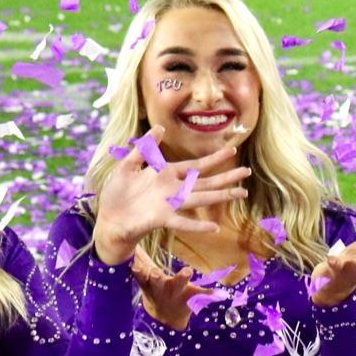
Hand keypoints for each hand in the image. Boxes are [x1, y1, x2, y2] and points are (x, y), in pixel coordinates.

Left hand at [92, 142, 251, 265]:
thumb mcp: (127, 166)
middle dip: (227, 176)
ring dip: (222, 195)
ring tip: (241, 192)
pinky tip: (214, 227)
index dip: (214, 158)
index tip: (232, 149)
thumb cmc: (118, 193)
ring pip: (201, 198)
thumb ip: (144, 149)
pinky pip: (183, 221)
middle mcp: (173, 189)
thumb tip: (160, 127)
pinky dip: (198, 225)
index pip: (195, 164)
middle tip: (247, 172)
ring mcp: (170, 204)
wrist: (108, 218)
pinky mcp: (162, 218)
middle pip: (206, 181)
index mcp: (166, 174)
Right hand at [130, 249, 212, 330]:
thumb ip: (138, 262)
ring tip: (187, 270)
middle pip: (157, 282)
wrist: (165, 317)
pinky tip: (221, 293)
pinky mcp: (191, 298)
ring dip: (182, 278)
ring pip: (178, 286)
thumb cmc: (154, 289)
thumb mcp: (144, 279)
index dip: (138, 273)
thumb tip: (129, 244)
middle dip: (156, 277)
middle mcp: (161, 288)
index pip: (141, 276)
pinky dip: (211, 294)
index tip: (135, 267)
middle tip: (156, 272)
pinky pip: (201, 296)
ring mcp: (176, 294)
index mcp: (149, 283)